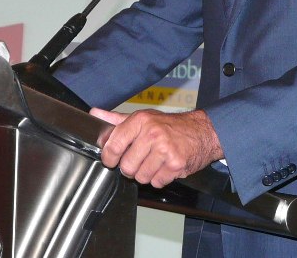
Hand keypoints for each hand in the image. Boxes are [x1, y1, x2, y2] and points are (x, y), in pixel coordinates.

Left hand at [90, 107, 222, 187]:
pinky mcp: (175, 164)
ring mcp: (165, 150)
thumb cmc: (170, 125)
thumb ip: (117, 120)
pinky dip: (159, 178)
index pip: (113, 145)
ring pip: (141, 177)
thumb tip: (94, 114)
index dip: (109, 157)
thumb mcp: (143, 117)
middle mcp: (152, 134)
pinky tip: (165, 166)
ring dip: (146, 174)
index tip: (111, 159)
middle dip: (131, 168)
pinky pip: (156, 182)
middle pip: (126, 166)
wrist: (202, 131)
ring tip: (154, 162)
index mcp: (140, 120)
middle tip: (140, 159)